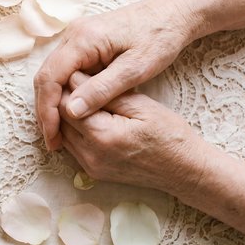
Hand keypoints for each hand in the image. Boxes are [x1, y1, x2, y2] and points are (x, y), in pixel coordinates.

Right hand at [34, 0, 201, 150]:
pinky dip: (63, 93)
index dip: (47, 110)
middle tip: (53, 140)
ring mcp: (76, 37)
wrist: (173, 13)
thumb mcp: (135, 69)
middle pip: (45, 77)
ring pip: (52, 75)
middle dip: (46, 110)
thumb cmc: (160, 37)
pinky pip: (64, 70)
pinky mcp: (82, 43)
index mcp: (83, 39)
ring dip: (53, 103)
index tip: (52, 137)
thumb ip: (102, 90)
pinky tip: (72, 111)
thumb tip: (70, 111)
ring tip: (60, 131)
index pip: (50, 78)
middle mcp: (73, 35)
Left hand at [59, 71, 210, 197]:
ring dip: (68, 115)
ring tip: (83, 97)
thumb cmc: (170, 134)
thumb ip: (105, 93)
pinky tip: (88, 116)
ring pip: (63, 134)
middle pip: (60, 121)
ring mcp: (90, 167)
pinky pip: (72, 146)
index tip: (79, 72)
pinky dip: (75, 130)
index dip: (68, 86)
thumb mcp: (142, 106)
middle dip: (65, 100)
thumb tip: (74, 77)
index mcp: (103, 136)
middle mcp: (90, 155)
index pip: (66, 106)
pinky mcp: (93, 172)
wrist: (184, 170)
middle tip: (79, 82)